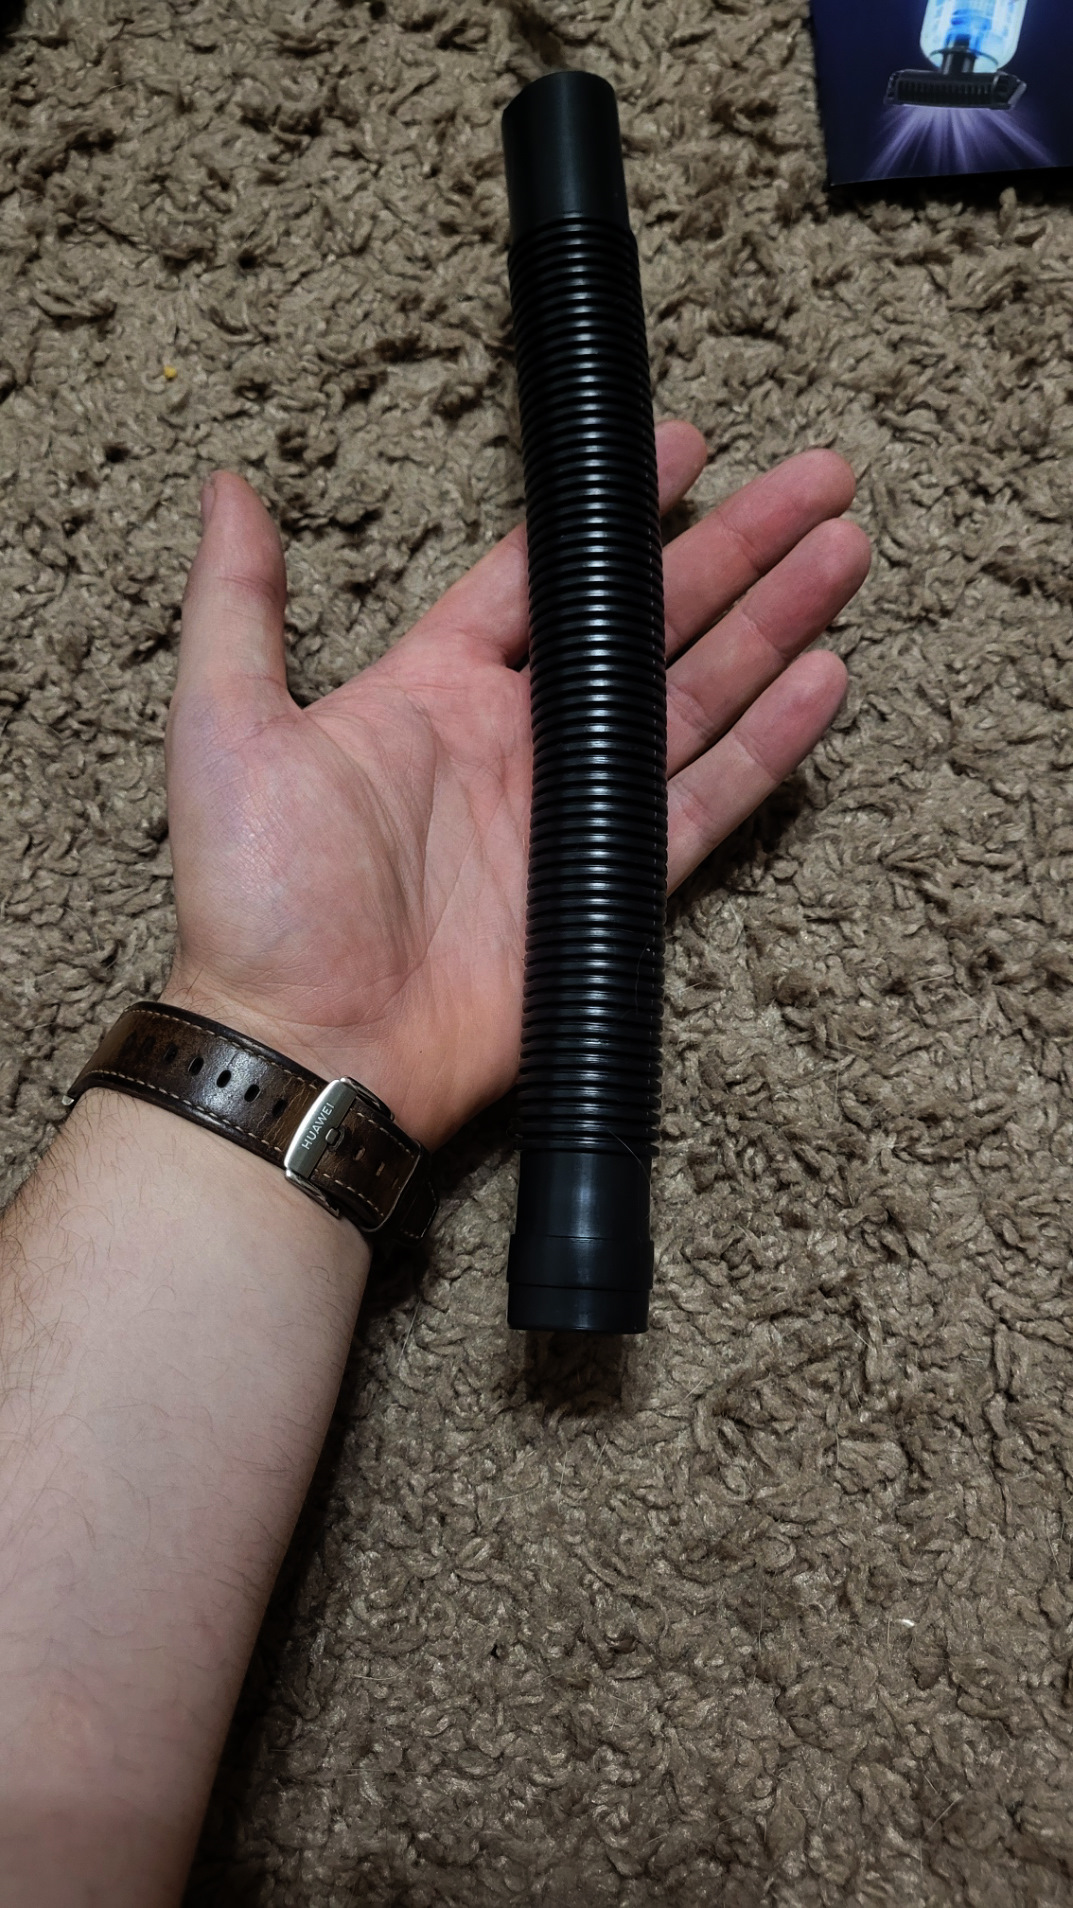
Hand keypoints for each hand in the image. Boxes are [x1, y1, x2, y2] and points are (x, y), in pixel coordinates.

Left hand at [165, 423, 869, 1148]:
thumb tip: (229, 489)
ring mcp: (572, 812)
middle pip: (647, 621)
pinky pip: (707, 802)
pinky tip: (822, 681)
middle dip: (733, 548)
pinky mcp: (613, 887)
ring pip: (697, 695)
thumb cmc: (257, 901)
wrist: (311, 1046)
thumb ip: (238, 604)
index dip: (612, 512)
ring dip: (772, 624)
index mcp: (435, 688)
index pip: (545, 576)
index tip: (681, 448)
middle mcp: (517, 739)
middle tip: (812, 481)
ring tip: (842, 551)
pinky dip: (767, 745)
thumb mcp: (226, 729)